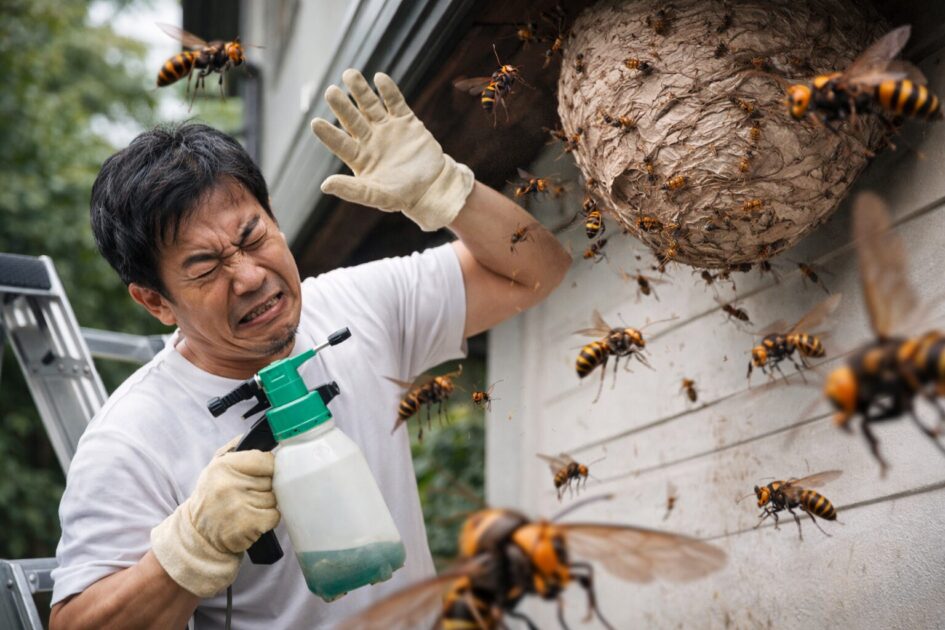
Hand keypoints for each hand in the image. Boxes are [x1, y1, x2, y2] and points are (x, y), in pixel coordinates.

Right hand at [150, 436, 278, 597]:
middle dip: (266, 487)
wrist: (198, 533)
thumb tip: (258, 435)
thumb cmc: (212, 496)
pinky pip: (274, 516)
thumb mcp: (216, 466)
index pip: (267, 460)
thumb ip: (236, 447)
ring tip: (248, 506)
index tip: (262, 474)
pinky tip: (252, 519)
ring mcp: (239, 506)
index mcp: (224, 466)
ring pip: (274, 498)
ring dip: (266, 504)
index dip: (268, 468)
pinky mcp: (248, 525)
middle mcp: (230, 485)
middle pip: (272, 480)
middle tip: (249, 494)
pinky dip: (268, 519)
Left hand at [311, 69, 474, 231]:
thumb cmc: (403, 195)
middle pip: (352, 119)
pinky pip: (395, 102)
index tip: (315, 123)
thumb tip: (325, 185)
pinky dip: (388, 91)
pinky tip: (379, 78)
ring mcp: (387, 128)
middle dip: (342, 105)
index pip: (340, 143)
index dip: (328, 133)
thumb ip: (351, 190)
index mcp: (360, 158)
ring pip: (370, 106)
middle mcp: (370, 140)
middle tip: (330, 92)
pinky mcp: (406, 121)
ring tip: (350, 74)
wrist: (433, 187)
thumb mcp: (376, 196)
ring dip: (360, 91)